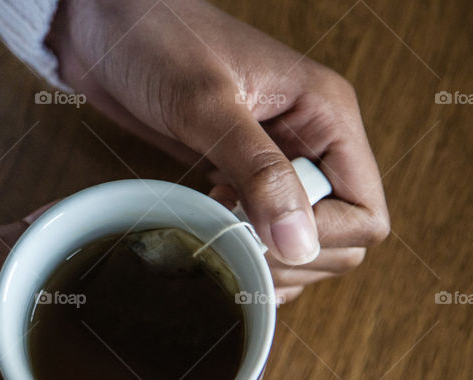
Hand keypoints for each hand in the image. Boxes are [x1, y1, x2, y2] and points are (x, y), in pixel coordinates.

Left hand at [47, 0, 389, 297]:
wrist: (106, 26)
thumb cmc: (157, 41)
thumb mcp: (206, 104)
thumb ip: (258, 171)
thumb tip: (299, 244)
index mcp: (326, 116)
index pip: (365, 212)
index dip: (320, 240)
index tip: (259, 235)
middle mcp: (311, 143)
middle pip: (342, 238)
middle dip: (293, 257)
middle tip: (234, 241)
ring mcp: (276, 164)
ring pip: (305, 245)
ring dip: (268, 261)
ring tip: (220, 239)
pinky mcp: (238, 177)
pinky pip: (264, 234)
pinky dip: (247, 253)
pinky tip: (214, 242)